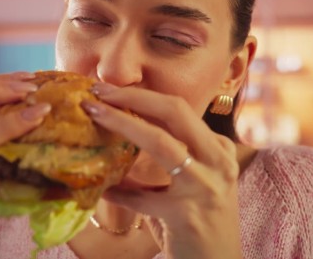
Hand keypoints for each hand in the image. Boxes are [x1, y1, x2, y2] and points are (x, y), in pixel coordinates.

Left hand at [82, 83, 242, 258]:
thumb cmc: (201, 221)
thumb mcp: (196, 180)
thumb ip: (174, 156)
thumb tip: (125, 132)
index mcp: (218, 149)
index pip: (180, 109)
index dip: (143, 95)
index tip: (111, 90)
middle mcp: (218, 161)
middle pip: (175, 111)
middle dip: (133, 97)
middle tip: (99, 91)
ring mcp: (204, 186)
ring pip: (161, 143)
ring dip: (123, 124)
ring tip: (94, 114)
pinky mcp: (186, 214)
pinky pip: (140, 197)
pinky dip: (116, 192)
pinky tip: (100, 190)